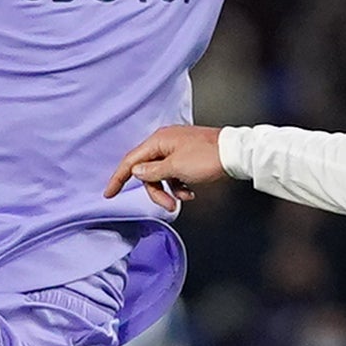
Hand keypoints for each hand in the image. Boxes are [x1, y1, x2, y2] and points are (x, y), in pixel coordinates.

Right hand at [104, 124, 227, 212]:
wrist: (236, 153)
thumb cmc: (207, 157)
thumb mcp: (176, 168)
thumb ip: (153, 171)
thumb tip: (136, 171)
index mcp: (159, 141)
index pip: (130, 161)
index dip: (118, 178)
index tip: (109, 194)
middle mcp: (165, 142)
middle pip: (147, 172)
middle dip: (157, 191)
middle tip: (170, 205)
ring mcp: (176, 149)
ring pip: (162, 175)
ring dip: (170, 190)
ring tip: (185, 197)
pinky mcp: (187, 156)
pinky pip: (175, 174)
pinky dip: (180, 185)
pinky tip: (191, 191)